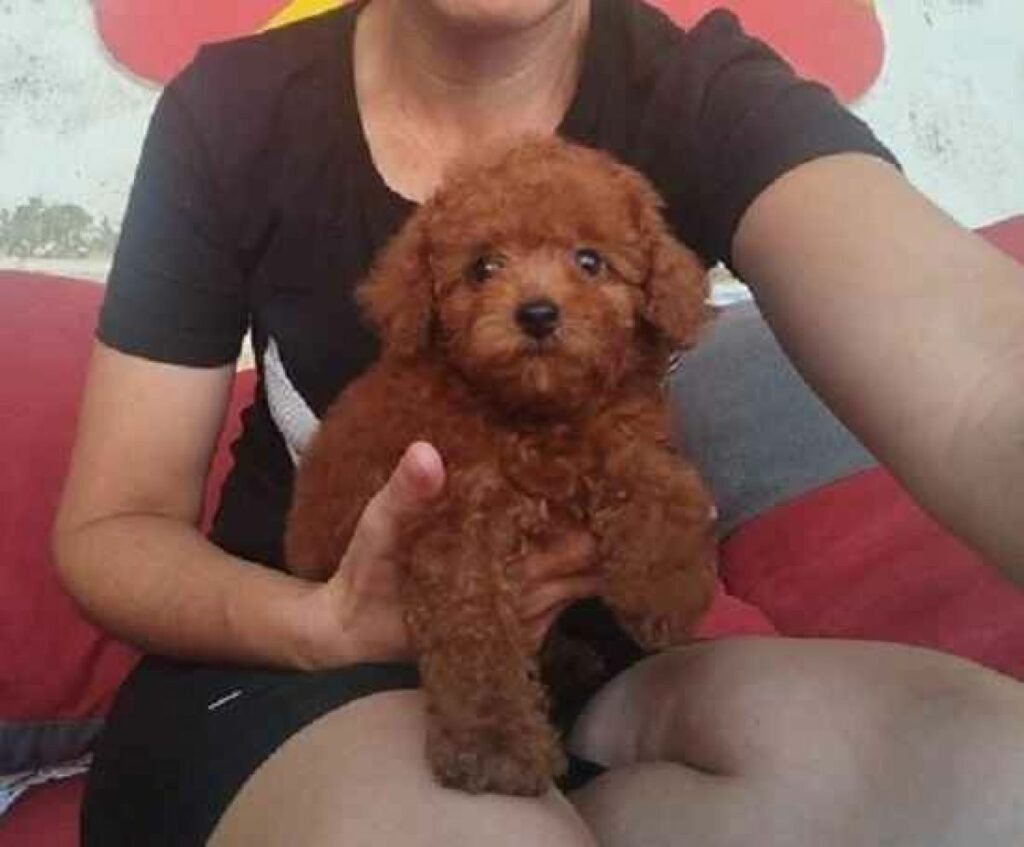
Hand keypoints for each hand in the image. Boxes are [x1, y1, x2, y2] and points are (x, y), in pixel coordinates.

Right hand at [303, 442, 602, 667]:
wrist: (353, 640)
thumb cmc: (368, 580)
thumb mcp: (377, 532)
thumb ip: (405, 495)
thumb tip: (427, 452)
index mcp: (502, 578)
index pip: (577, 548)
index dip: (601, 515)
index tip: (616, 477)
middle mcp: (525, 607)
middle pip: (592, 567)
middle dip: (609, 531)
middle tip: (621, 483)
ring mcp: (526, 624)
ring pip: (583, 586)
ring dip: (597, 553)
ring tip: (608, 504)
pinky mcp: (519, 634)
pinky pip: (565, 602)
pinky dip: (577, 574)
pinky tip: (578, 542)